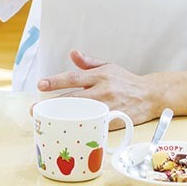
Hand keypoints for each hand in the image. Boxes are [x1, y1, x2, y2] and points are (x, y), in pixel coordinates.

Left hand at [38, 50, 162, 124]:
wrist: (150, 95)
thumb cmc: (125, 81)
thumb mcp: (108, 66)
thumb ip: (88, 62)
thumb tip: (72, 53)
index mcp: (100, 76)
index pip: (74, 77)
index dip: (56, 81)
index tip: (40, 85)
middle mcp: (103, 91)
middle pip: (74, 98)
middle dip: (53, 104)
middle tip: (35, 110)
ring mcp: (109, 107)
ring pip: (83, 114)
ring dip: (65, 118)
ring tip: (48, 121)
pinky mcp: (115, 121)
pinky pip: (96, 126)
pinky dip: (83, 128)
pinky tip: (70, 132)